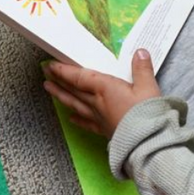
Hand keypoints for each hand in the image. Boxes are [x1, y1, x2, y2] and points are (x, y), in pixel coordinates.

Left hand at [44, 50, 162, 138]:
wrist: (147, 141)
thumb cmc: (146, 113)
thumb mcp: (148, 87)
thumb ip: (142, 69)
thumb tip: (140, 52)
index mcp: (104, 88)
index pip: (79, 77)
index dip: (63, 70)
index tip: (50, 65)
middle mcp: (97, 102)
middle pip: (73, 90)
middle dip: (58, 81)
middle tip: (45, 74)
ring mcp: (99, 117)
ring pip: (75, 104)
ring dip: (61, 96)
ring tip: (49, 90)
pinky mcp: (105, 130)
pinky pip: (87, 123)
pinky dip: (78, 119)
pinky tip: (70, 118)